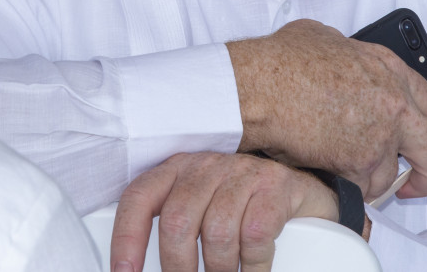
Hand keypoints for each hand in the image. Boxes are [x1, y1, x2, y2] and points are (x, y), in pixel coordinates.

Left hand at [110, 152, 343, 271]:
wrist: (300, 192)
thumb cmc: (241, 207)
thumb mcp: (201, 209)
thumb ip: (176, 230)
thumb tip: (147, 271)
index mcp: (177, 171)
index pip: (139, 199)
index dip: (126, 239)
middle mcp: (206, 166)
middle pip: (177, 222)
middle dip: (179, 268)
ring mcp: (242, 173)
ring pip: (216, 232)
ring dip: (219, 270)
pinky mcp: (275, 186)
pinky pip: (254, 234)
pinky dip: (251, 265)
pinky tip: (252, 271)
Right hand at [227, 19, 426, 200]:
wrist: (260, 86)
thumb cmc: (280, 62)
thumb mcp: (326, 39)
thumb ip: (350, 56)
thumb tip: (345, 63)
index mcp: (390, 69)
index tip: (420, 144)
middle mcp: (394, 103)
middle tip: (415, 184)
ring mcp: (380, 136)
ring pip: (388, 176)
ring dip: (367, 178)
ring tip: (338, 165)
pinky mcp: (359, 163)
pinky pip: (360, 188)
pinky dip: (344, 185)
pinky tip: (325, 169)